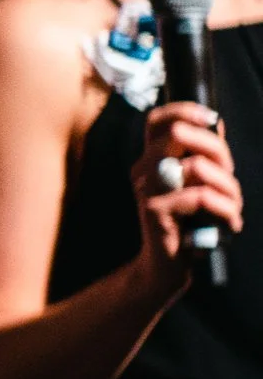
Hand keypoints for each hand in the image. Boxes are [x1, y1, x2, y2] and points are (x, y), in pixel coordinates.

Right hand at [132, 100, 243, 289]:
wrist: (165, 267)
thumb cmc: (187, 225)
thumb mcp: (195, 185)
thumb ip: (201, 157)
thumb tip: (215, 124)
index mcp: (152, 159)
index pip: (157, 119)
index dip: (184, 111)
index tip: (212, 120)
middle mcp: (143, 169)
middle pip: (181, 135)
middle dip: (218, 153)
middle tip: (230, 177)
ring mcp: (145, 189)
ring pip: (197, 167)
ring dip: (229, 189)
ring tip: (235, 207)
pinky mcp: (153, 211)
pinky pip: (200, 197)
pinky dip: (226, 210)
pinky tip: (231, 224)